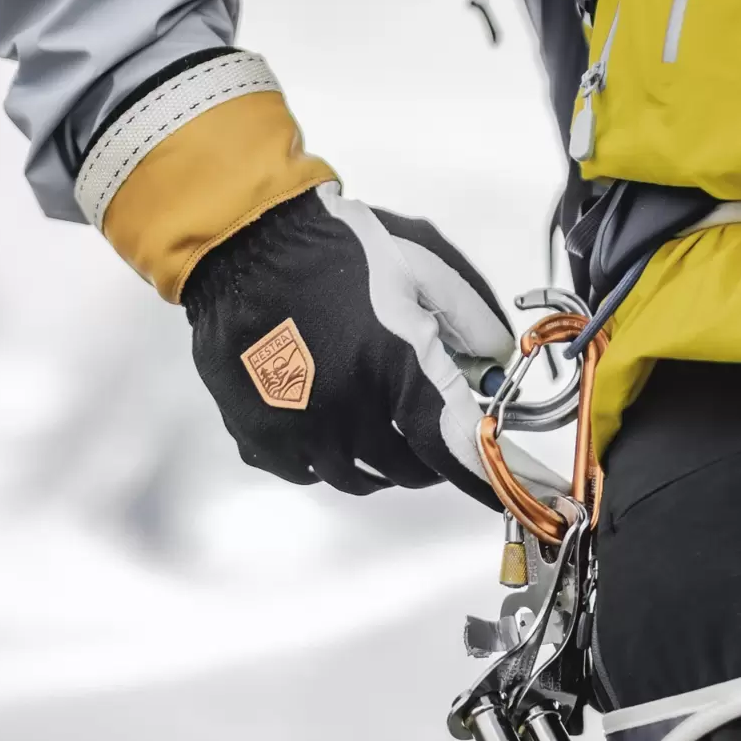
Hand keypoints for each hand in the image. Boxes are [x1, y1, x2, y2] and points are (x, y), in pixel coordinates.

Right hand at [184, 183, 547, 507]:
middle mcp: (350, 412)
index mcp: (397, 370)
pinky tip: (325, 428)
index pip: (453, 448)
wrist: (243, 244)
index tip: (497, 496)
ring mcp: (301, 430)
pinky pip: (304, 471)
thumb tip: (495, 354)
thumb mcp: (415, 265)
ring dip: (377, 465)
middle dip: (426, 457)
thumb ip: (465, 314)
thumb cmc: (329, 250)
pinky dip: (323, 460)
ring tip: (378, 436)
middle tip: (426, 436)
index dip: (481, 479)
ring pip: (354, 477)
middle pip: (406, 469)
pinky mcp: (260, 434)